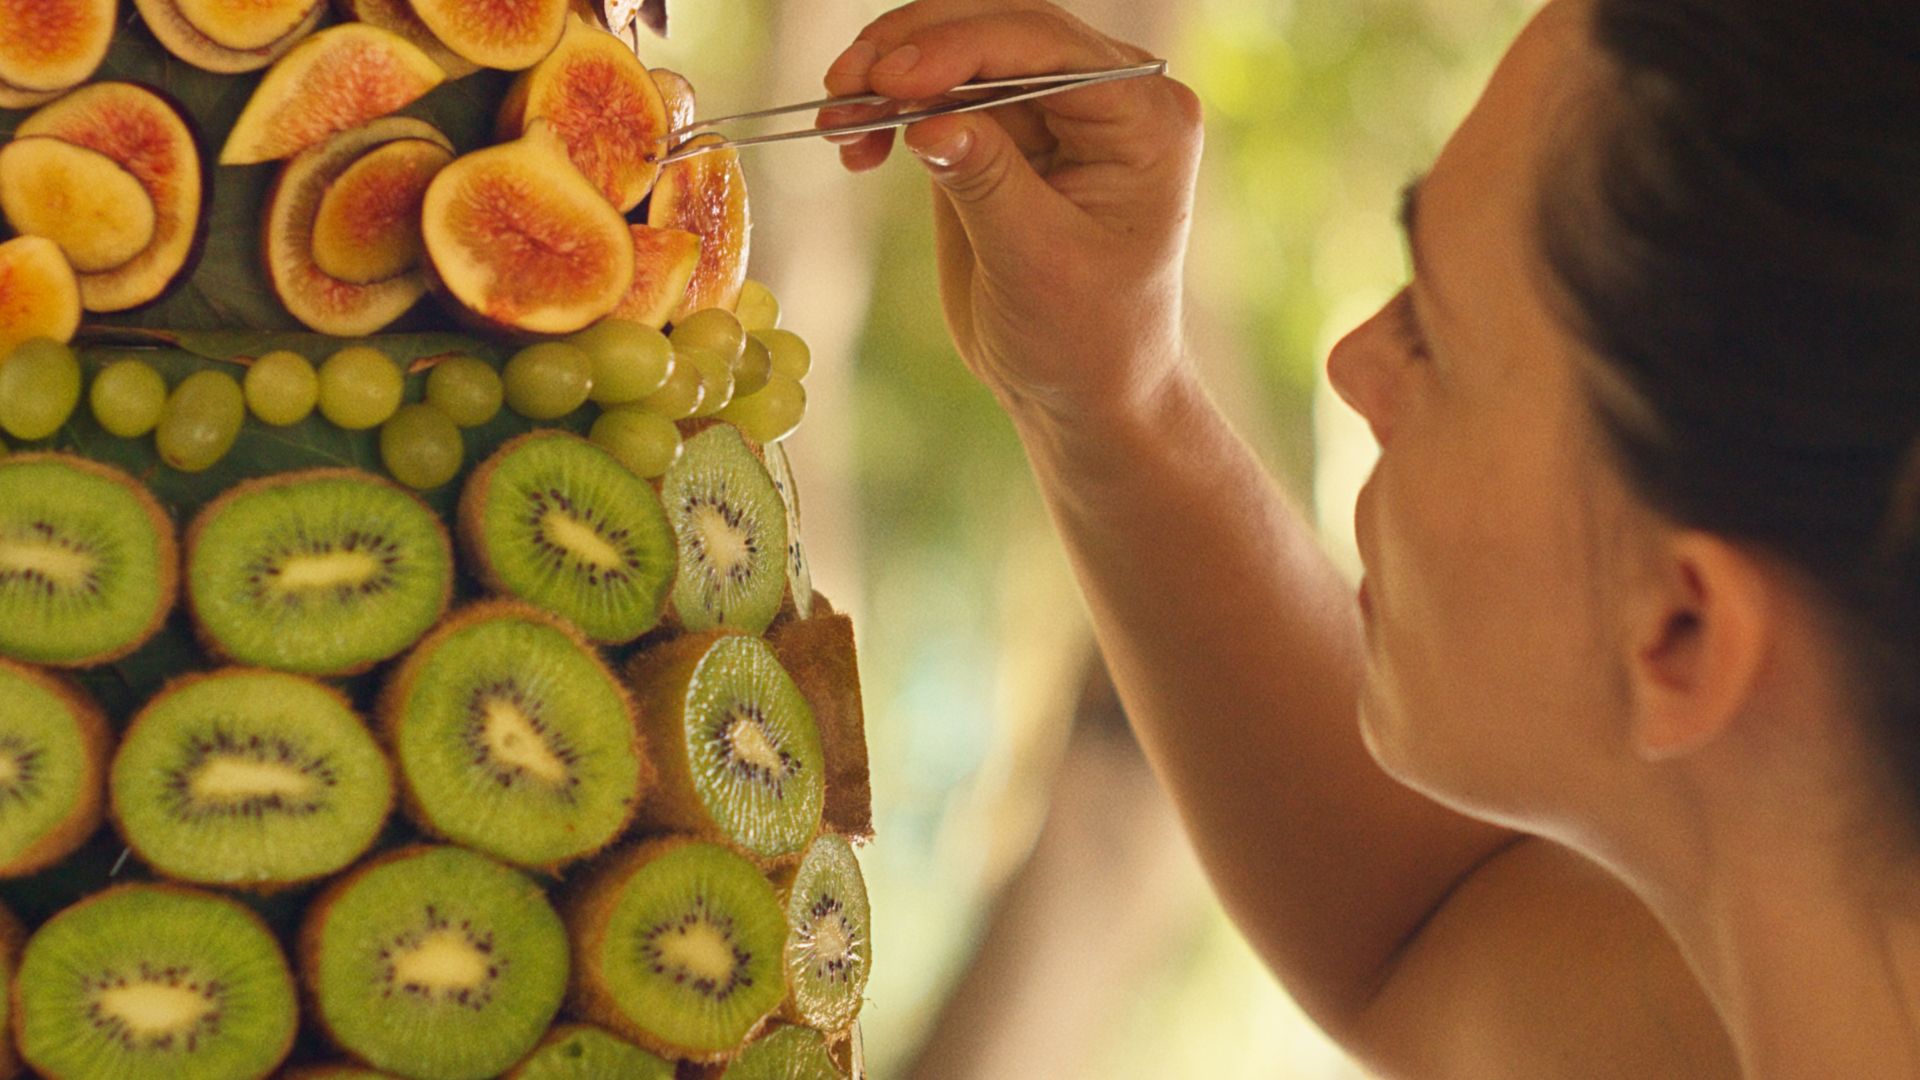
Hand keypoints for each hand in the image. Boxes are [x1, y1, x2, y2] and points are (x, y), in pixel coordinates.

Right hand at [821, 1, 1204, 427]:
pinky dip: (889, 108)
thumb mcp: (1037, 264)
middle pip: (998, 28)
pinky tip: (854, 146)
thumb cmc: (1083, 338)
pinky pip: (937, 92)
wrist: (1078, 389)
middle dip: (912, 51)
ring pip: (958, 51)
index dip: (960, 49)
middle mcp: (1105, 96)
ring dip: (888, 75)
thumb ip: (987, 182)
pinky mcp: (1004, 130)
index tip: (889, 81)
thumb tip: (928, 118)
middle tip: (844, 86)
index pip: (1045, 47)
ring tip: (836, 119)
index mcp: (1143, 118)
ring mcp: (1052, 107)